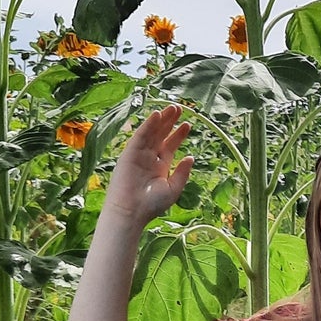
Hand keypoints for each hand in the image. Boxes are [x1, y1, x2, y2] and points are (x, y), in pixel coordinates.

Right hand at [104, 104, 193, 226]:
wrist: (131, 212)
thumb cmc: (151, 205)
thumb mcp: (173, 188)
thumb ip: (182, 172)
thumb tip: (191, 157)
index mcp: (160, 167)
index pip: (170, 146)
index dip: (178, 134)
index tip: (188, 125)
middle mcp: (149, 158)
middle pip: (161, 135)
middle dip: (170, 122)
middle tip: (180, 108)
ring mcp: (139, 155)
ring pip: (151, 133)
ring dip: (161, 120)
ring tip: (173, 108)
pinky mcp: (129, 153)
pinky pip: (140, 136)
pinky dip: (148, 125)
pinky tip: (157, 115)